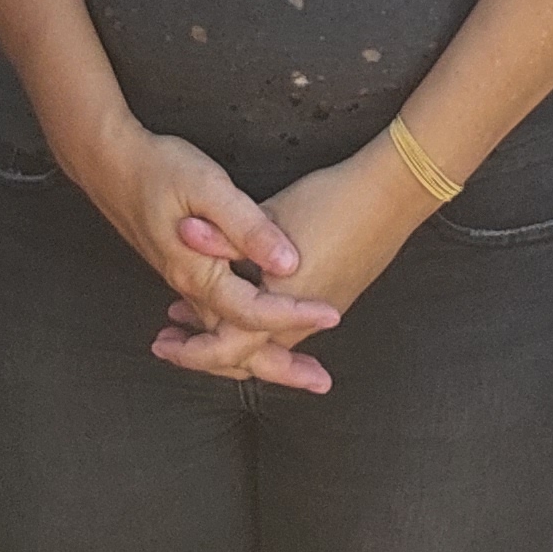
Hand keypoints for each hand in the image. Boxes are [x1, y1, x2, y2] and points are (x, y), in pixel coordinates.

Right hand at [66, 126, 337, 367]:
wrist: (109, 165)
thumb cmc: (160, 169)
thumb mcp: (209, 188)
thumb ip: (247, 227)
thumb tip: (287, 263)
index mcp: (200, 273)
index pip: (254, 312)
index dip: (296, 315)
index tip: (332, 315)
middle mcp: (192, 288)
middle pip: (237, 346)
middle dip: (281, 367)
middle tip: (321, 382)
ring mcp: (186, 285)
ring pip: (225, 338)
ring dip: (262, 356)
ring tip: (299, 369)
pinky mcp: (185, 275)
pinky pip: (214, 323)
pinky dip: (237, 338)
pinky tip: (256, 333)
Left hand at [152, 143, 430, 391]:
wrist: (391, 195)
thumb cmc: (330, 202)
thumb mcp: (267, 215)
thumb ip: (223, 235)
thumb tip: (183, 232)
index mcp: (280, 306)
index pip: (225, 348)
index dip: (189, 351)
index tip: (162, 345)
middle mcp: (301, 321)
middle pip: (244, 356)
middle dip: (204, 352)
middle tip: (169, 345)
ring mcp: (320, 313)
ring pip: (263, 341)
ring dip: (226, 335)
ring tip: (189, 322)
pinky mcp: (332, 297)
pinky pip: (283, 327)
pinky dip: (252, 323)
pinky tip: (240, 297)